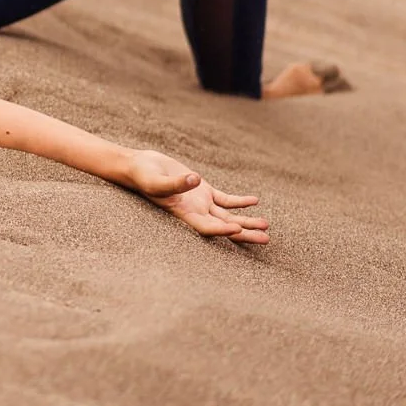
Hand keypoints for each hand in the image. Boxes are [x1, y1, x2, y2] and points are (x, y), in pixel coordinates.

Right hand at [125, 150, 269, 243]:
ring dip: (247, 220)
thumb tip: (194, 180)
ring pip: (228, 215)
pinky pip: (225, 199)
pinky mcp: (203, 190)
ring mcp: (201, 202)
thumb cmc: (144, 175)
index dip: (222, 230)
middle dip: (245, 233)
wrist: (140, 166)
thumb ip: (176, 183)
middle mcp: (195, 212)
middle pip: (224, 227)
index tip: (237, 229)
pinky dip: (239, 201)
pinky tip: (254, 201)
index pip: (207, 227)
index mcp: (183, 214)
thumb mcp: (156, 180)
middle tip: (265, 239)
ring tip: (266, 225)